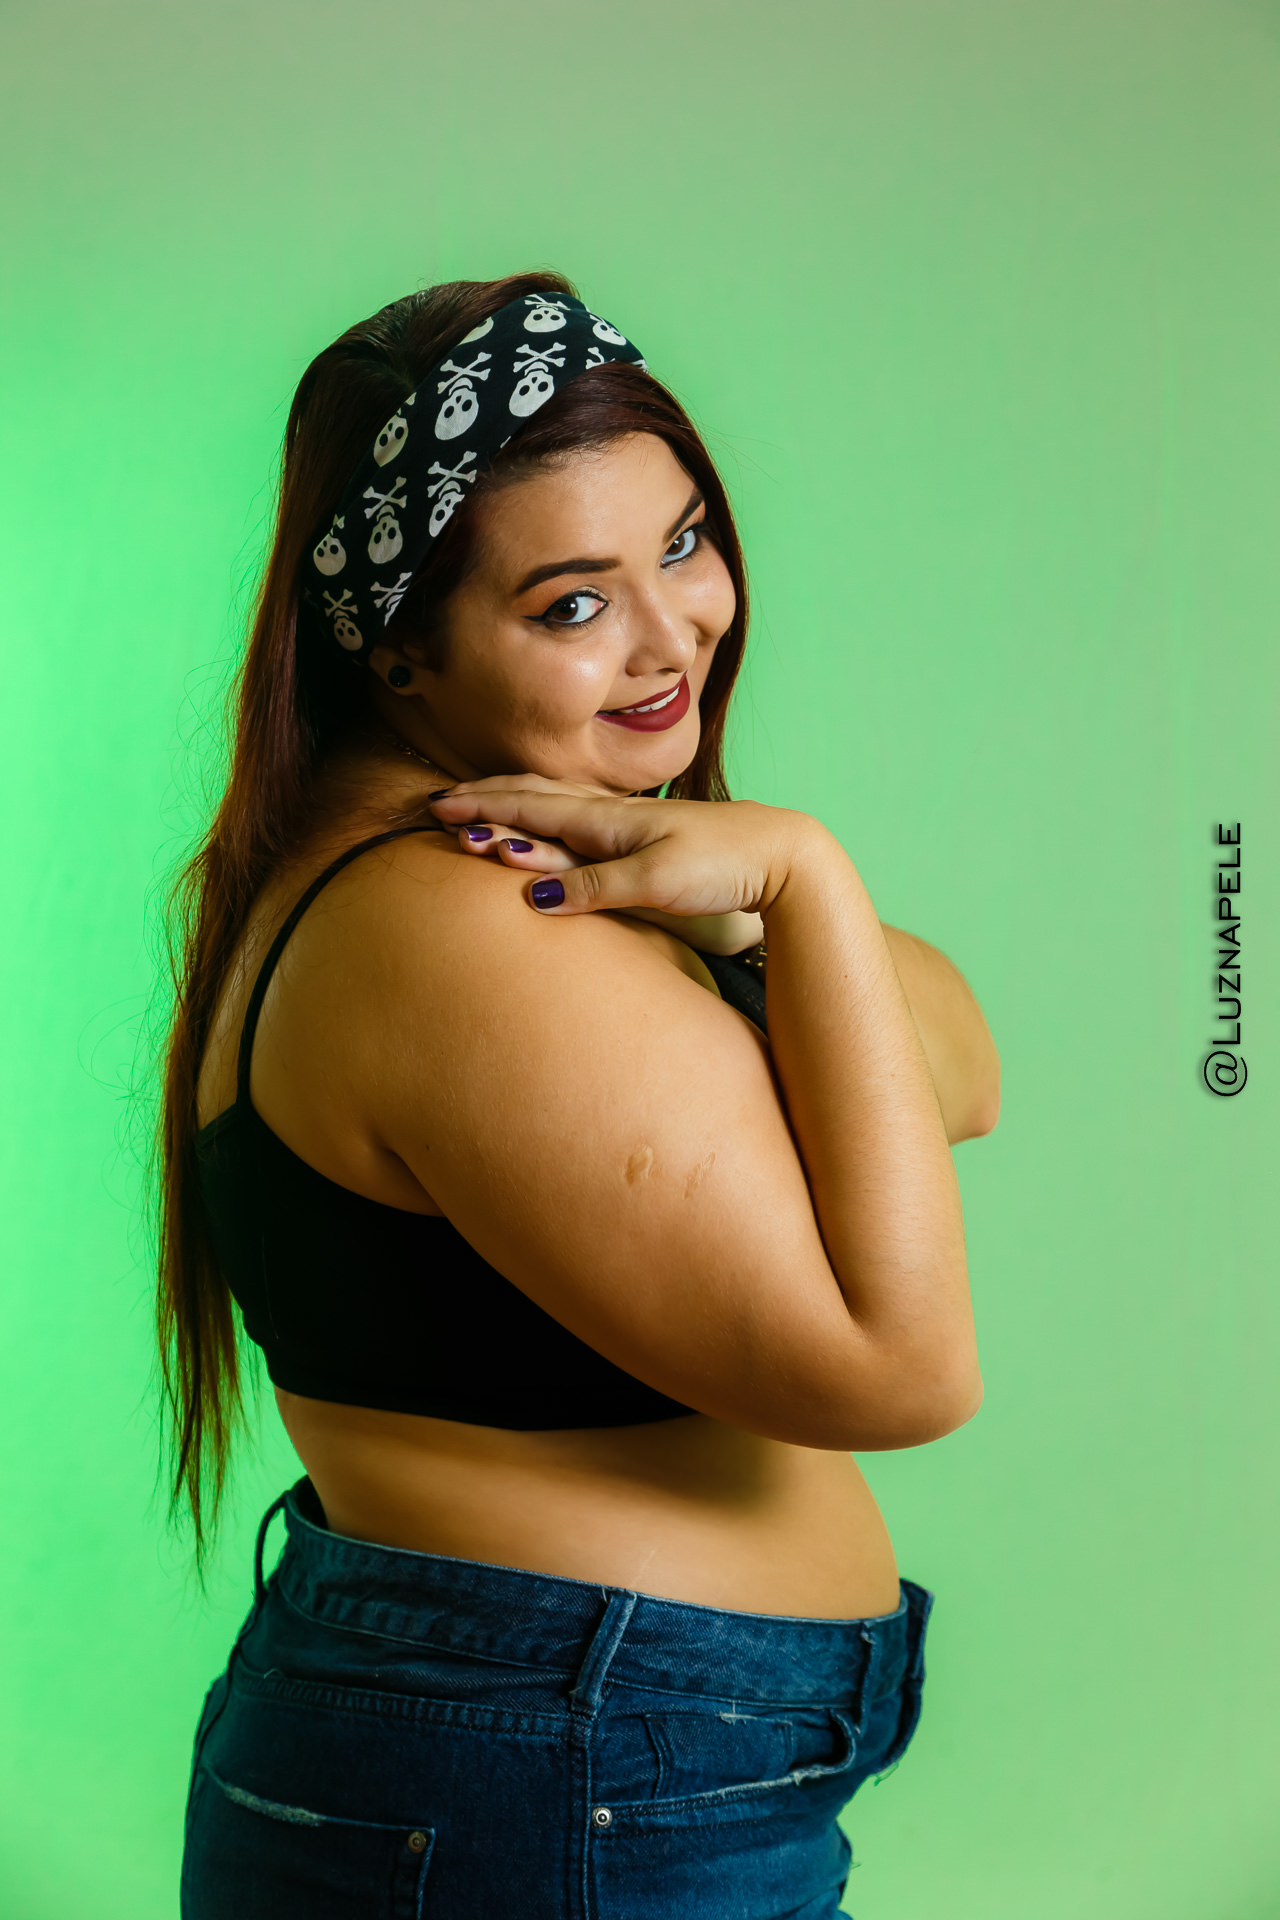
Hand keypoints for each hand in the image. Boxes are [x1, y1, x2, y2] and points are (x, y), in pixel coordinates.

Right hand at [428, 773, 809, 924]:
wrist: (781, 855)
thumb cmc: (723, 863)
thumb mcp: (657, 880)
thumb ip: (596, 887)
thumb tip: (534, 897)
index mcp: (608, 820)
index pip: (529, 806)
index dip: (481, 808)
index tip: (436, 809)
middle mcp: (611, 817)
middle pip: (534, 799)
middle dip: (484, 800)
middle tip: (439, 805)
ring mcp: (627, 826)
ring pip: (555, 808)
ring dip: (511, 807)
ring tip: (477, 810)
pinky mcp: (643, 841)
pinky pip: (578, 824)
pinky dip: (546, 821)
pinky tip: (547, 826)